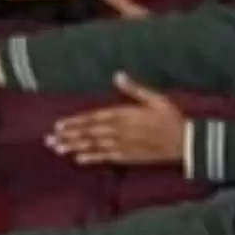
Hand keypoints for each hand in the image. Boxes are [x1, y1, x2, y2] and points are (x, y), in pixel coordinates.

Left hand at [47, 78, 192, 169]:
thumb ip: (135, 88)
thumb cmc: (171, 118)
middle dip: (68, 136)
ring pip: (93, 146)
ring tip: (58, 149)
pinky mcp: (128, 157)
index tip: (59, 125)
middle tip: (49, 140)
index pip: (93, 119)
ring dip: (74, 147)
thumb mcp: (156, 98)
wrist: (186, 142)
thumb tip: (118, 74)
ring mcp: (123, 146)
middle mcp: (120, 132)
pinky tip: (78, 159)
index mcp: (124, 115)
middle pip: (88, 134)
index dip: (75, 122)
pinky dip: (92, 158)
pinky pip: (106, 158)